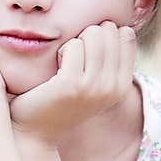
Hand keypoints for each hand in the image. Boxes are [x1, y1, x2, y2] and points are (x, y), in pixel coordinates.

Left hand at [8, 22, 137, 149]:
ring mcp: (94, 87)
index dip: (103, 35)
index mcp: (123, 86)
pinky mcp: (72, 84)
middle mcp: (113, 88)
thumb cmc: (61, 101)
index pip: (126, 35)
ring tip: (65, 65)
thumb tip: (122, 27)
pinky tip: (56, 70)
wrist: (35, 132)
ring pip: (93, 34)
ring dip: (75, 42)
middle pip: (108, 30)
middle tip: (74, 60)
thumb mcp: (95, 83)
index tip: (89, 55)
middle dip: (88, 36)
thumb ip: (110, 59)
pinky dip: (61, 51)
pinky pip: (73, 45)